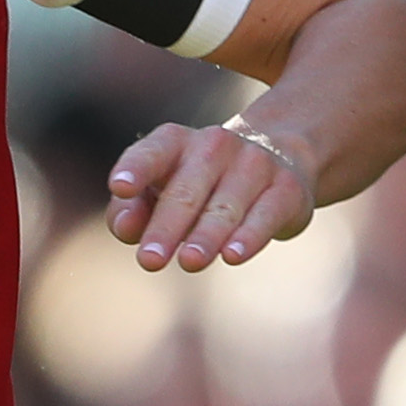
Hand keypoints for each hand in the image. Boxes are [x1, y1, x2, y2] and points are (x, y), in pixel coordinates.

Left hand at [107, 116, 313, 273]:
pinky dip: (249, 236)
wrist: (280, 157)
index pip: (152, 153)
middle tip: (149, 260)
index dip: (135, 169)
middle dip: (167, 226)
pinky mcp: (286, 189)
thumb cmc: (200, 184)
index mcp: (175, 143)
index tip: (119, 188)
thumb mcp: (161, 190)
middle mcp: (215, 146)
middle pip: (186, 191)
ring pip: (225, 206)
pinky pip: (265, 214)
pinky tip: (233, 256)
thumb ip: (132, 209)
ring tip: (190, 262)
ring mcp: (254, 164)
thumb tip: (126, 229)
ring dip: (206, 235)